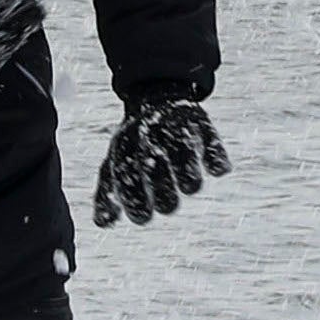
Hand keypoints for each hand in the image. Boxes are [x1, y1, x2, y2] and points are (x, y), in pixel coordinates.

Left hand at [93, 92, 228, 226]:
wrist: (156, 96)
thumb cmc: (133, 143)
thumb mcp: (114, 163)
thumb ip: (105, 195)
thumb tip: (102, 224)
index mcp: (127, 153)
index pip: (131, 190)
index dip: (138, 208)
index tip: (144, 214)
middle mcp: (151, 142)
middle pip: (161, 182)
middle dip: (166, 201)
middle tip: (167, 201)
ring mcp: (176, 132)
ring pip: (187, 166)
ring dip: (190, 182)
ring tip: (189, 184)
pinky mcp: (201, 124)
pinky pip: (213, 147)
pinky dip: (217, 161)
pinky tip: (216, 168)